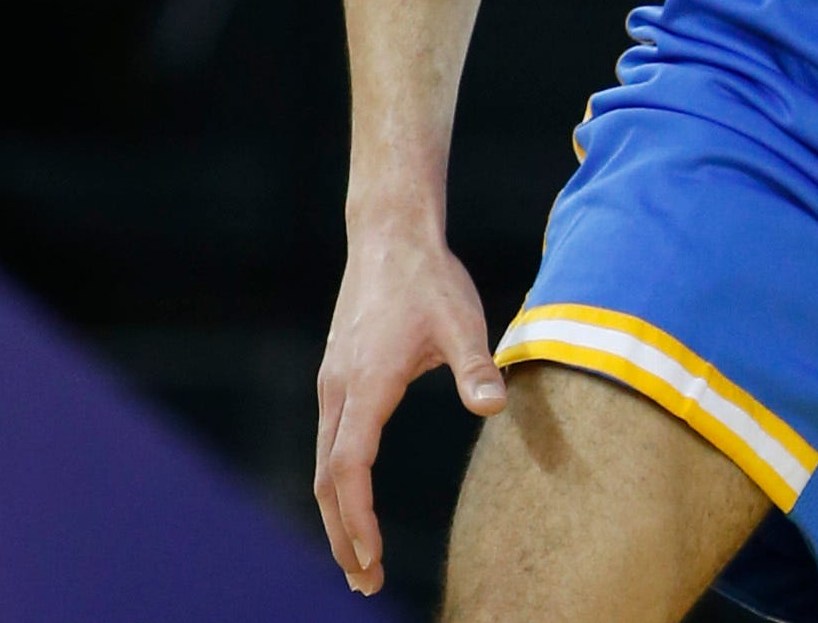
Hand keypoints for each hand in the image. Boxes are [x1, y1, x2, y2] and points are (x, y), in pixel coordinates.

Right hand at [314, 214, 506, 594]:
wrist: (390, 235)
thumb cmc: (430, 279)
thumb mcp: (463, 320)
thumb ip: (475, 367)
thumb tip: (493, 407)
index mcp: (366, 385)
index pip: (349, 470)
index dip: (356, 520)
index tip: (371, 559)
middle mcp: (339, 391)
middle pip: (327, 480)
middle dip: (342, 535)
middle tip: (365, 582)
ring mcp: (333, 385)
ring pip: (324, 464)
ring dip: (338, 514)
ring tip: (360, 559)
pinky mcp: (337, 377)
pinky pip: (329, 443)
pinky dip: (337, 484)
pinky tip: (354, 501)